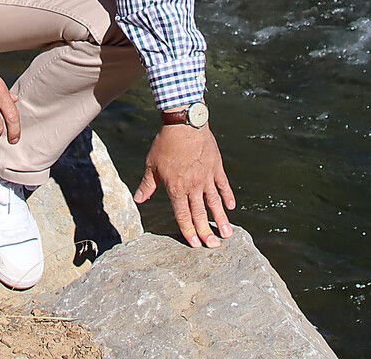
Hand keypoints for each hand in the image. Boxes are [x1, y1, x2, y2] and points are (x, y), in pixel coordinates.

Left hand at [133, 124, 235, 247]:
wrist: (185, 124)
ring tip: (227, 234)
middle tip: (213, 246)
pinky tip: (231, 206)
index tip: (195, 244)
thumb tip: (138, 200)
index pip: (183, 215)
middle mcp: (193, 186)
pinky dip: (228, 196)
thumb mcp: (152, 165)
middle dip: (206, 232)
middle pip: (200, 214)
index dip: (188, 231)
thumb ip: (147, 185)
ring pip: (215, 203)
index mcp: (176, 188)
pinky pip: (223, 185)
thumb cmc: (165, 144)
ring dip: (221, 219)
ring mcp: (206, 177)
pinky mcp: (216, 167)